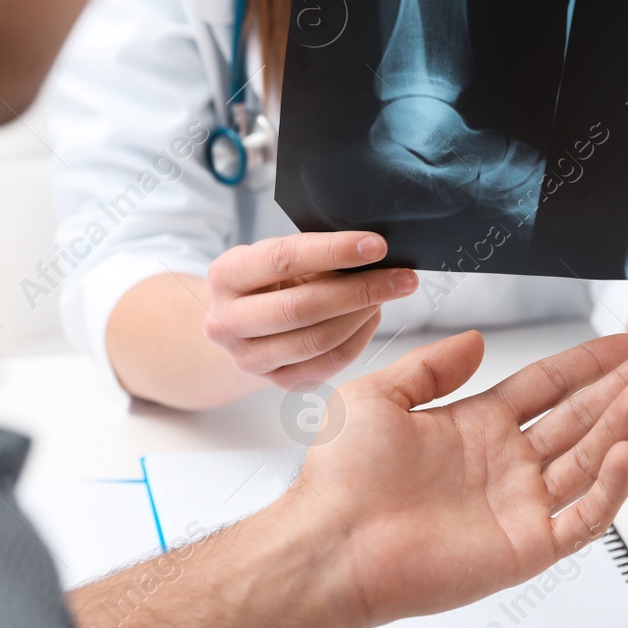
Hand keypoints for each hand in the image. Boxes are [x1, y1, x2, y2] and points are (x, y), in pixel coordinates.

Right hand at [202, 231, 418, 388]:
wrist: (244, 323)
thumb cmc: (271, 279)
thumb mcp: (280, 257)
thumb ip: (314, 253)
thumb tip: (371, 252)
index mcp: (225, 276)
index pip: (282, 259)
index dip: (334, 251)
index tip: (377, 246)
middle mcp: (227, 322)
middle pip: (302, 308)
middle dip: (360, 290)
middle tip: (402, 277)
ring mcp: (249, 358)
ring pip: (318, 340)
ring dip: (364, 314)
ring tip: (389, 294)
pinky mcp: (277, 381)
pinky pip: (330, 363)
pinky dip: (360, 338)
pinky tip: (372, 317)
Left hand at [287, 330, 627, 627]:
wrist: (330, 544)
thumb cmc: (340, 478)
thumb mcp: (378, 396)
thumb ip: (431, 366)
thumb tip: (476, 340)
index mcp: (476, 426)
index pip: (549, 387)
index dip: (588, 363)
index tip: (625, 342)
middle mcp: (505, 464)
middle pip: (581, 417)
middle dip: (625, 385)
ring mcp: (519, 506)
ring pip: (588, 460)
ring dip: (621, 426)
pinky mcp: (525, 548)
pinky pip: (583, 518)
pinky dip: (608, 488)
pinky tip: (624, 453)